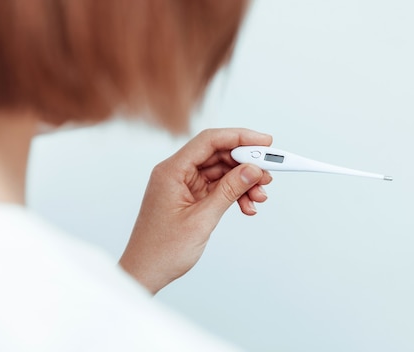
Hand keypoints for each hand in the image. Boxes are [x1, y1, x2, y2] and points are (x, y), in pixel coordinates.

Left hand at [119, 128, 272, 293]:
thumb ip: (229, 191)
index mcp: (172, 171)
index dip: (240, 137)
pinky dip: (235, 194)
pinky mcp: (191, 198)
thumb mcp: (202, 219)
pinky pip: (218, 188)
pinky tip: (247, 206)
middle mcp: (177, 173)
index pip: (209, 141)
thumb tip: (252, 170)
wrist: (145, 273)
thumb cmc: (162, 250)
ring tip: (259, 197)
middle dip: (246, 164)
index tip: (265, 142)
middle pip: (218, 155)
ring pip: (222, 172)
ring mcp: (184, 186)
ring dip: (243, 182)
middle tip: (268, 175)